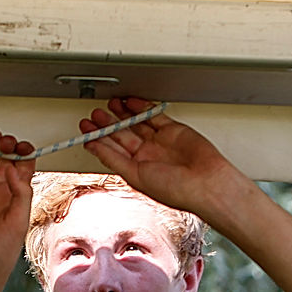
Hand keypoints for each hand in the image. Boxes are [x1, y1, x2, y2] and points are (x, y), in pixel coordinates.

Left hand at [80, 97, 233, 212]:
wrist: (206, 183)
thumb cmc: (176, 189)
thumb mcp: (135, 175)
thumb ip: (114, 159)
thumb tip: (94, 147)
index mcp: (136, 170)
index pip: (112, 151)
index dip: (97, 139)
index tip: (85, 128)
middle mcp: (147, 156)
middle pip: (121, 135)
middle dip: (107, 124)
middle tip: (94, 114)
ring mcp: (160, 142)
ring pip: (136, 123)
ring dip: (121, 114)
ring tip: (108, 104)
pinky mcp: (173, 130)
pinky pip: (153, 116)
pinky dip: (141, 108)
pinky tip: (129, 102)